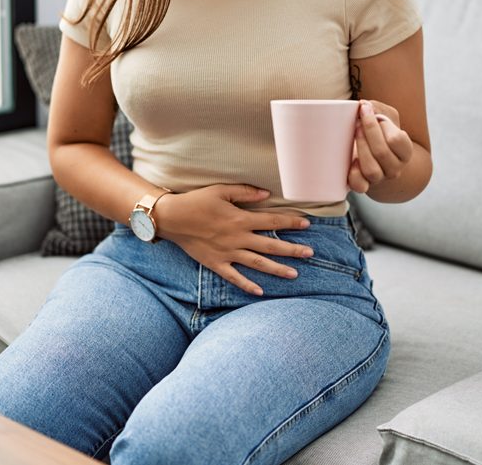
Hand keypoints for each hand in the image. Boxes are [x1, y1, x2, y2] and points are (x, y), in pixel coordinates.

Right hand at [153, 184, 315, 295]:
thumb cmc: (196, 201)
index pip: (272, 222)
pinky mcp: (216, 263)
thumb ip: (245, 192)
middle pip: (270, 246)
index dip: (290, 222)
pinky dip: (247, 285)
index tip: (306, 224)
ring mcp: (227, 253)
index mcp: (240, 219)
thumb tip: (267, 194)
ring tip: (294, 274)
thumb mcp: (221, 190)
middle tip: (310, 253)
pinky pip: (234, 277)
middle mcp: (237, 238)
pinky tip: (260, 291)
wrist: (171, 218)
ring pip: (257, 263)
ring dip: (277, 269)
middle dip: (292, 249)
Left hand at [348, 99, 413, 193]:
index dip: (380, 123)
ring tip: (354, 133)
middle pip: (382, 152)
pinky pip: (360, 186)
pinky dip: (354, 174)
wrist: (374, 154)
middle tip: (357, 119)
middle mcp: (395, 168)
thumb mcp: (384, 116)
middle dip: (367, 132)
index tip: (366, 110)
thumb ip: (377, 108)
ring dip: (360, 148)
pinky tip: (351, 160)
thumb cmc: (379, 132)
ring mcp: (380, 178)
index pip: (396, 140)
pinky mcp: (365, 185)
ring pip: (372, 170)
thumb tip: (363, 105)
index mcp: (405, 151)